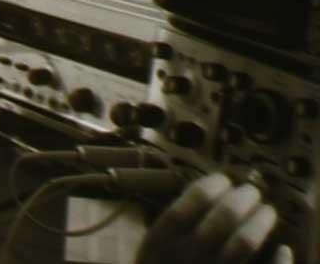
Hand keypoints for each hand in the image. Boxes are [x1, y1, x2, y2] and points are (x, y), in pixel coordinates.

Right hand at [135, 172, 292, 263]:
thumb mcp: (150, 254)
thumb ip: (170, 229)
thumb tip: (205, 196)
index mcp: (161, 242)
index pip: (190, 202)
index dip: (210, 186)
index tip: (222, 178)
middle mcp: (186, 255)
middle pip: (222, 216)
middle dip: (242, 197)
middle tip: (252, 191)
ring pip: (244, 241)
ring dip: (260, 221)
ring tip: (267, 212)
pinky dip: (279, 261)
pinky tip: (284, 250)